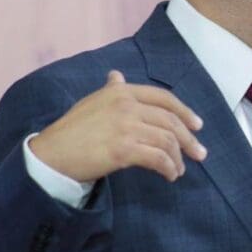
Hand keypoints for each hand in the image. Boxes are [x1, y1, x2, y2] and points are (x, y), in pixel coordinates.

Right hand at [29, 70, 205, 181]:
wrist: (51, 154)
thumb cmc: (71, 131)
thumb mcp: (91, 102)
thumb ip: (110, 90)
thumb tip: (117, 75)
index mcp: (120, 91)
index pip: (163, 98)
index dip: (184, 111)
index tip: (197, 125)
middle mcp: (126, 104)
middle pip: (170, 120)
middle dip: (189, 139)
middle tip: (200, 154)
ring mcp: (126, 126)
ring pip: (167, 140)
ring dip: (178, 158)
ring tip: (179, 170)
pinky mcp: (124, 149)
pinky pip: (158, 158)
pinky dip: (168, 168)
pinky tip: (170, 175)